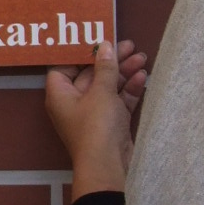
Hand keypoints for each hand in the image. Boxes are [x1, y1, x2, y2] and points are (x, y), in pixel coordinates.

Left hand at [45, 38, 147, 197]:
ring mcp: (93, 114)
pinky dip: (129, 90)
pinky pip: (118, 101)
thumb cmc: (96, 125)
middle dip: (111, 60)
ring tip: (142, 57)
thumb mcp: (101, 91)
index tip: (97, 39)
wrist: (108, 165)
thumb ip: (105, 67)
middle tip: (130, 45)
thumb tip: (104, 45)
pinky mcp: (110, 123)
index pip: (64, 66)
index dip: (79, 52)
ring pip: (108, 86)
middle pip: (91, 74)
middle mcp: (73, 102)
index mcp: (60, 94)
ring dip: (124, 72)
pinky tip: (142, 77)